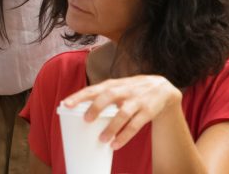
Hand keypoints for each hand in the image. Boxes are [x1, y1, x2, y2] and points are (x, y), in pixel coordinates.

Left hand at [62, 74, 181, 149]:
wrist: (162, 88)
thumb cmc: (132, 90)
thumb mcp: (118, 87)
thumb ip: (101, 96)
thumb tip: (78, 111)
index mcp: (113, 84)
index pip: (93, 88)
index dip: (79, 96)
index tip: (65, 104)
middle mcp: (124, 90)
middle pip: (108, 96)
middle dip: (96, 107)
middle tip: (85, 120)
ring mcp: (137, 100)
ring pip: (123, 113)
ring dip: (112, 127)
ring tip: (102, 139)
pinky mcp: (147, 112)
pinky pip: (135, 125)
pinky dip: (125, 136)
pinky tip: (116, 144)